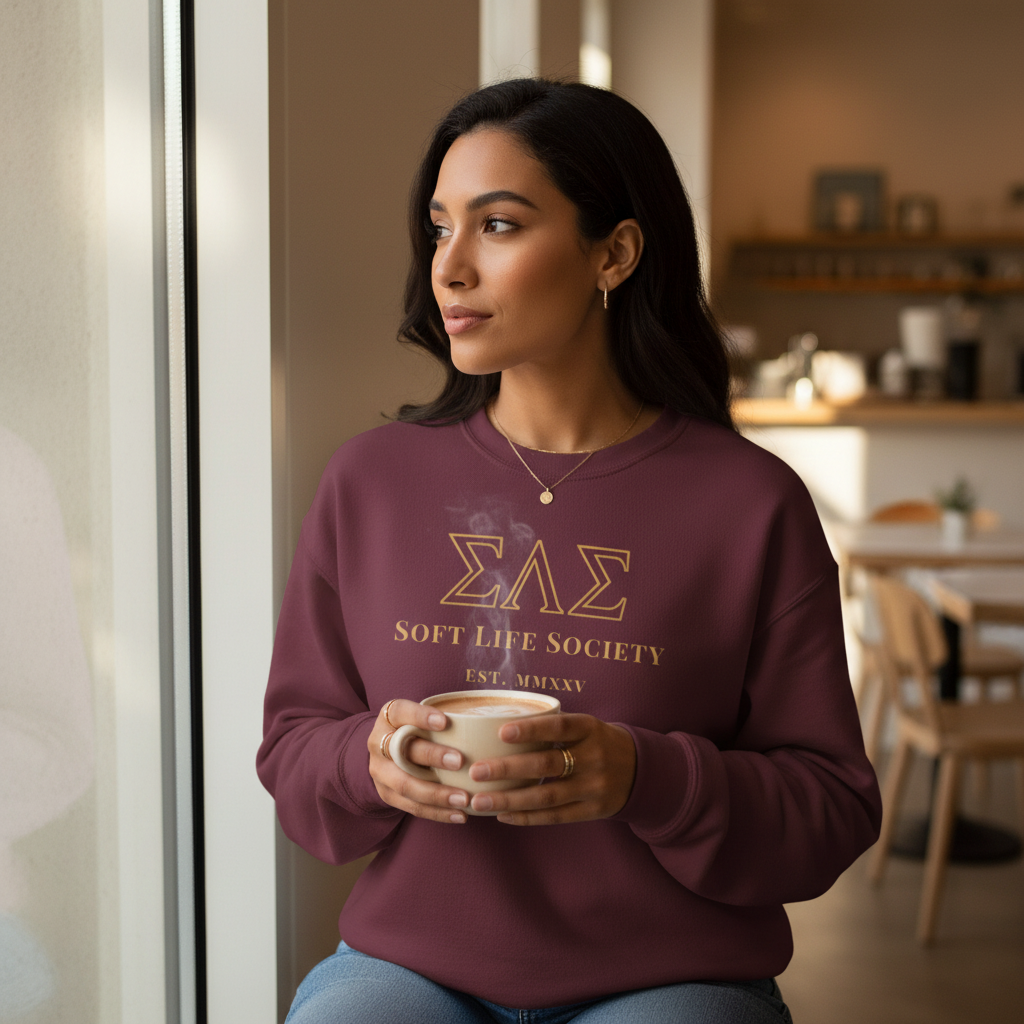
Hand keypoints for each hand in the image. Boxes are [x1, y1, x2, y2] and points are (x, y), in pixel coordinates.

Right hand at [367, 699, 470, 823]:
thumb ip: (444, 719)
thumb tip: (489, 721)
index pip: (401, 712)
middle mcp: (378, 742)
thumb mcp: (421, 717)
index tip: (445, 722)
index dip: (420, 716)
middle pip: (403, 750)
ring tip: (464, 798)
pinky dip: (437, 813)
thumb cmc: (416, 729)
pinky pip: (411, 807)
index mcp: (389, 717)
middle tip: (460, 761)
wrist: (386, 754)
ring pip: (406, 784)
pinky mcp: (386, 794)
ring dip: (437, 793)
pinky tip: (460, 815)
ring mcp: (380, 771)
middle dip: (432, 756)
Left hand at [466, 713, 636, 824]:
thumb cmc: (597, 742)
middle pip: (547, 764)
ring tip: (480, 801)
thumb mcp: (585, 726)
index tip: (501, 732)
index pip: (559, 727)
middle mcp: (594, 757)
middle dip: (508, 769)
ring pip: (547, 796)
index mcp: (590, 729)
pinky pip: (555, 817)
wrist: (640, 771)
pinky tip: (503, 816)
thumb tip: (498, 725)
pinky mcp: (593, 811)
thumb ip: (553, 727)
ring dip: (509, 800)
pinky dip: (527, 817)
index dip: (531, 729)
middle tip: (476, 771)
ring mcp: (594, 787)